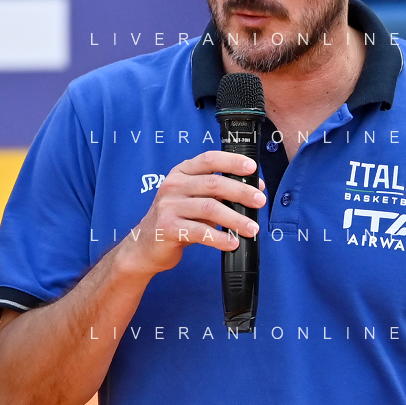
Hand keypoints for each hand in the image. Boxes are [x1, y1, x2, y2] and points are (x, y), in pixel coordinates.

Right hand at [117, 150, 266, 277]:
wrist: (145, 245)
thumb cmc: (175, 219)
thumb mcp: (192, 199)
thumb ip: (215, 193)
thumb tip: (251, 191)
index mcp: (181, 173)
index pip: (209, 159)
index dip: (232, 161)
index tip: (252, 168)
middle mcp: (173, 186)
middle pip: (213, 183)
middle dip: (241, 192)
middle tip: (260, 201)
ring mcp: (169, 206)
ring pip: (210, 208)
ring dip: (235, 219)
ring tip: (252, 228)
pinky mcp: (169, 228)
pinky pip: (200, 232)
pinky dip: (219, 238)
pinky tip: (232, 242)